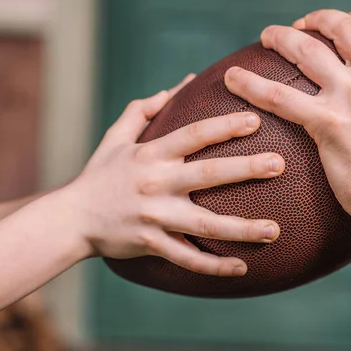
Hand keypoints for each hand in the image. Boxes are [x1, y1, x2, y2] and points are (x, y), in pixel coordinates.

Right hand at [60, 75, 284, 275]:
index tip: (255, 120)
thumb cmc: (100, 174)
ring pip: (204, 224)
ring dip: (241, 228)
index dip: (223, 126)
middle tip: (279, 164)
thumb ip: (146, 107)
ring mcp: (155, 217)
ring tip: (274, 230)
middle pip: (207, 175)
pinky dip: (213, 265)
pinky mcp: (152, 244)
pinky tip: (241, 269)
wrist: (71, 218)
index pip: (193, 135)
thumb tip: (183, 82)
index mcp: (151, 154)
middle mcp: (156, 183)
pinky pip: (187, 258)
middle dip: (245, 169)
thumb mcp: (117, 136)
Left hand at [224, 9, 350, 235]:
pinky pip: (280, 96)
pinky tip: (232, 78)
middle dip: (314, 21)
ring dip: (279, 38)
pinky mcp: (327, 123)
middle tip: (297, 29)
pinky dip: (252, 84)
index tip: (336, 25)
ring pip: (304, 51)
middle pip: (337, 27)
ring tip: (265, 37)